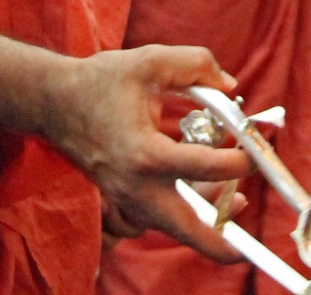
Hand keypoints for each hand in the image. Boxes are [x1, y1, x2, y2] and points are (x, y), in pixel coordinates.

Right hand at [42, 46, 250, 263]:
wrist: (54, 104)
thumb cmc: (101, 82)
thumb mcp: (151, 61)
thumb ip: (196, 65)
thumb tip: (229, 87)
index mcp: (145, 154)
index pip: (205, 166)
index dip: (239, 158)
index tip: (255, 144)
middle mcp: (136, 187)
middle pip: (187, 230)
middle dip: (221, 243)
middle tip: (248, 249)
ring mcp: (128, 199)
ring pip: (177, 227)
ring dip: (209, 221)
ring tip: (236, 199)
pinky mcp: (124, 201)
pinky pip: (162, 218)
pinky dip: (187, 212)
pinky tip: (207, 193)